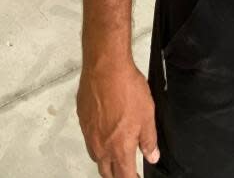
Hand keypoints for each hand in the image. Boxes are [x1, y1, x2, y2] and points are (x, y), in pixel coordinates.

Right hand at [77, 62, 159, 176]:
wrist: (105, 67)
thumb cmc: (126, 89)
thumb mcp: (147, 116)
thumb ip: (149, 140)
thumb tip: (151, 156)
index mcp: (119, 148)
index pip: (124, 176)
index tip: (136, 177)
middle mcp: (100, 145)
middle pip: (106, 172)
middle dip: (116, 175)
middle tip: (126, 170)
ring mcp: (89, 132)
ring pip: (95, 156)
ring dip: (105, 160)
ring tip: (115, 153)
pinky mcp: (82, 118)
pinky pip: (88, 137)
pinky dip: (97, 141)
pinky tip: (104, 130)